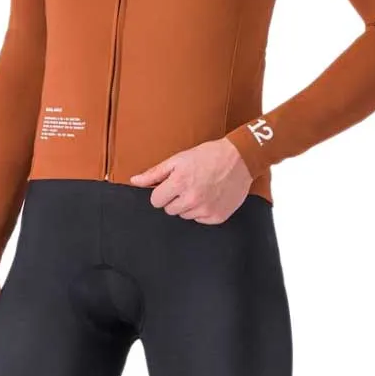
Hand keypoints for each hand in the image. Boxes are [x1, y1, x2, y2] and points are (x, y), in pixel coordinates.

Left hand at [130, 138, 252, 223]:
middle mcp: (191, 199)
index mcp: (179, 183)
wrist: (240, 158)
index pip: (156, 201)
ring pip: (185, 216)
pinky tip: (210, 196)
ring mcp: (205, 209)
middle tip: (188, 185)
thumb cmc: (208, 155)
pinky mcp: (217, 217)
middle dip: (175, 198)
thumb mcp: (178, 159)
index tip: (171, 185)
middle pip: (170, 210)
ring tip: (201, 188)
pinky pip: (200, 220)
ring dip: (189, 205)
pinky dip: (203, 210)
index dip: (162, 192)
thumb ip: (154, 172)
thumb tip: (135, 181)